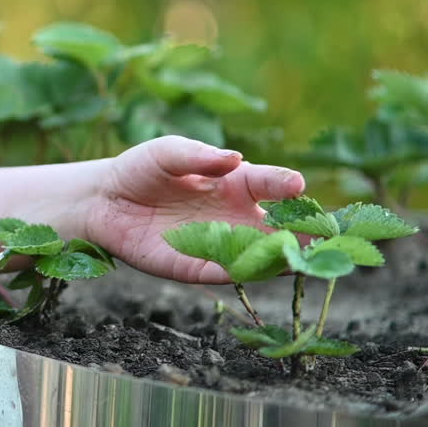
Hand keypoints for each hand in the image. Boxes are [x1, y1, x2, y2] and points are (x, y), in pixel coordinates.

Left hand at [84, 136, 304, 283]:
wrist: (104, 202)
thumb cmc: (142, 169)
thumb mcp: (165, 153)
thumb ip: (197, 156)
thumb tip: (233, 158)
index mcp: (234, 183)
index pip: (268, 183)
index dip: (283, 184)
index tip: (297, 185)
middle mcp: (236, 215)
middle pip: (278, 225)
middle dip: (302, 229)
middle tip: (323, 233)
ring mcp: (221, 243)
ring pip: (260, 253)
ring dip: (281, 257)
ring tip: (302, 258)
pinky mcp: (198, 268)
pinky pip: (226, 273)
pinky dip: (245, 273)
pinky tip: (261, 272)